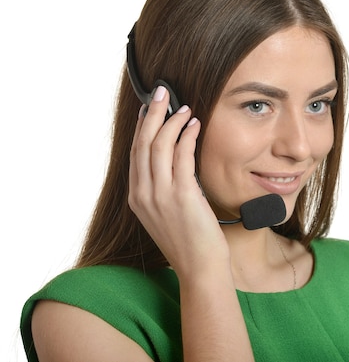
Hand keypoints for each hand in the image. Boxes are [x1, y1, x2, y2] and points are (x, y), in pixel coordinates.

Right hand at [128, 85, 227, 276]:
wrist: (200, 268)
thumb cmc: (189, 240)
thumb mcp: (167, 213)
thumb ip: (163, 188)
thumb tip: (174, 158)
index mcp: (137, 198)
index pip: (136, 153)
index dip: (143, 127)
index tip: (151, 108)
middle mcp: (143, 195)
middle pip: (143, 143)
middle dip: (154, 113)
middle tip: (163, 93)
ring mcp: (160, 195)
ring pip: (160, 145)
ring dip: (173, 121)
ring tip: (185, 108)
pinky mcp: (182, 196)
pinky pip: (181, 156)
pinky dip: (187, 136)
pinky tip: (195, 125)